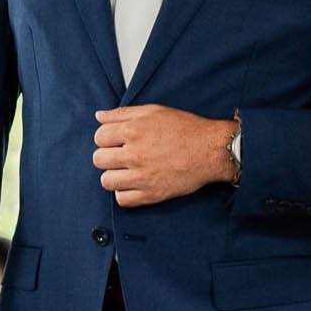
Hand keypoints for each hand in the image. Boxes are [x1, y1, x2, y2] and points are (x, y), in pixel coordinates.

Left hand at [93, 106, 233, 206]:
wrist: (212, 150)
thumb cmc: (186, 129)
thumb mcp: (154, 111)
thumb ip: (123, 113)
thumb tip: (99, 116)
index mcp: (134, 130)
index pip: (99, 137)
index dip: (106, 137)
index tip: (115, 140)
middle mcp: (136, 154)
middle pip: (99, 159)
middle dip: (107, 156)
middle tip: (120, 155)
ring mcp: (143, 176)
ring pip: (107, 181)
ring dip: (113, 175)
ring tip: (125, 170)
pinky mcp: (152, 194)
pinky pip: (122, 199)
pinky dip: (124, 193)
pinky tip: (133, 184)